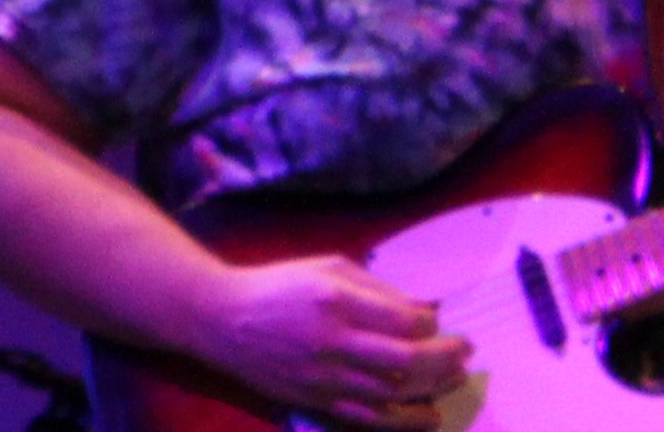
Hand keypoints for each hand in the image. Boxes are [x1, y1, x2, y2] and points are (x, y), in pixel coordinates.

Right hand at [185, 253, 464, 427]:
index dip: (431, 323)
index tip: (435, 321)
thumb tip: (423, 311)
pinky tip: (430, 413)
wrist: (219, 319)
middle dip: (446, 356)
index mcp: (332, 298)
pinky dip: (408, 420)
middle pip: (408, 358)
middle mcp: (332, 339)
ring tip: (455, 376)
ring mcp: (325, 375)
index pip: (404, 319)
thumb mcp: (322, 268)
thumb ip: (374, 287)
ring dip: (436, 386)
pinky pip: (374, 418)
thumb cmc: (276, 286)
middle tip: (466, 350)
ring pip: (397, 391)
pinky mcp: (318, 400)